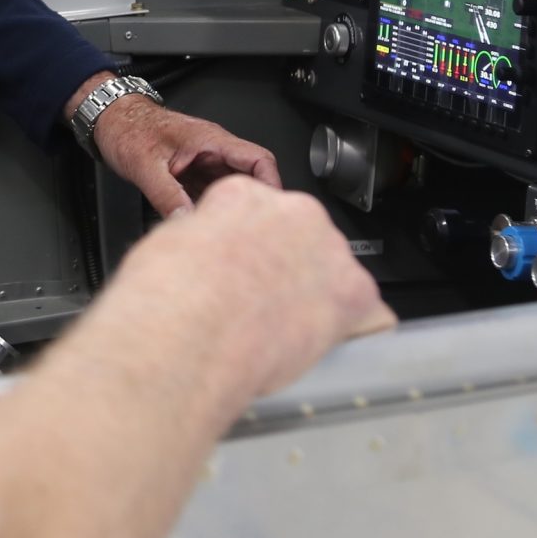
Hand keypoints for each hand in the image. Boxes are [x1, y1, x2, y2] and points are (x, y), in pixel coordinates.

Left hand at [69, 75, 279, 216]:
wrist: (109, 120)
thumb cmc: (127, 129)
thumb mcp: (146, 167)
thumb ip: (168, 196)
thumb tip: (189, 222)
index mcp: (211, 141)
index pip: (259, 160)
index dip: (272, 186)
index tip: (274, 210)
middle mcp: (211, 151)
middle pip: (248, 180)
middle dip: (252, 205)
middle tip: (251, 231)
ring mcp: (202, 163)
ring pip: (228, 190)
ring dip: (228, 210)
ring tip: (229, 234)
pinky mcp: (190, 174)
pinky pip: (209, 195)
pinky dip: (210, 210)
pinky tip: (205, 227)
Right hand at [131, 178, 396, 402]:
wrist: (186, 339)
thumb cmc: (169, 301)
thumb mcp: (168, 246)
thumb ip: (201, 239)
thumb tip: (202, 250)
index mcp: (244, 194)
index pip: (259, 212)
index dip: (249, 247)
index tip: (244, 269)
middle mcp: (294, 213)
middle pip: (302, 237)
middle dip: (288, 267)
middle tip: (263, 302)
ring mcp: (328, 251)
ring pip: (333, 272)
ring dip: (315, 296)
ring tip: (282, 329)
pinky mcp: (353, 293)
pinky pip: (367, 310)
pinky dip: (349, 327)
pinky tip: (320, 343)